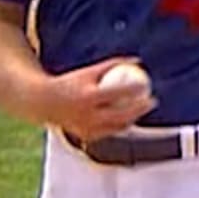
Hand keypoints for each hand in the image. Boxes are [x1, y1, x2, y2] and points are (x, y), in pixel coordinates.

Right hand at [37, 57, 155, 140]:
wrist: (46, 103)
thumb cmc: (72, 83)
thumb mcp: (90, 71)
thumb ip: (112, 65)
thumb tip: (137, 61)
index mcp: (88, 97)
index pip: (117, 93)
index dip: (134, 89)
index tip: (146, 84)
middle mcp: (88, 115)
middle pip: (122, 114)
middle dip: (140, 108)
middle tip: (152, 101)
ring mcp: (88, 128)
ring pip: (117, 126)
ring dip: (133, 118)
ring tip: (142, 109)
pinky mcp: (87, 136)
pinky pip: (109, 131)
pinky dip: (120, 124)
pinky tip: (130, 117)